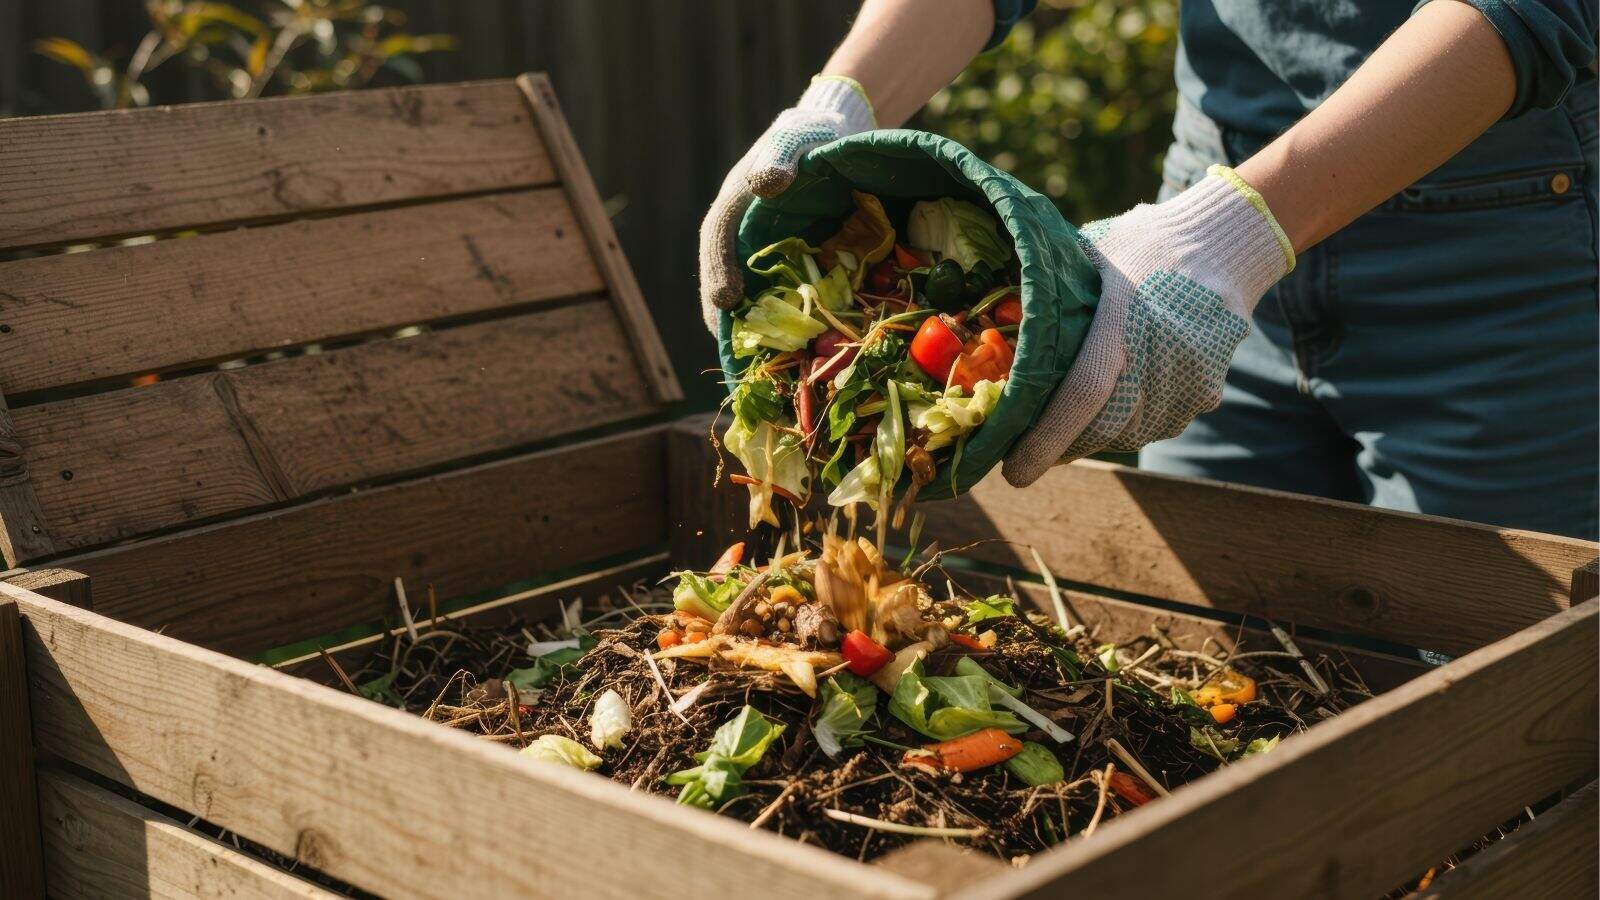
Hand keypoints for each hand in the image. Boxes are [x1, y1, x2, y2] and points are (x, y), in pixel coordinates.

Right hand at [698, 76, 874, 334]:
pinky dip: (779, 311)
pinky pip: (775, 285)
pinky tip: (796, 337)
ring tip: (757, 354)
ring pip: (746, 283)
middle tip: (730, 346)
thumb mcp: (797, 136)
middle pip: (722, 270)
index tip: (724, 301)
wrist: (835, 130)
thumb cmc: (813, 130)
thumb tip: (766, 184)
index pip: (717, 236)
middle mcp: (742, 226)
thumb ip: (780, 155)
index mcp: (737, 199)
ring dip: (748, 318)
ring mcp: (760, 242)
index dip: (718, 269)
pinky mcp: (784, 253)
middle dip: (723, 310)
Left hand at [1002, 166, 1294, 485]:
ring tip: (1067, 418)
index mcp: (1125, 314)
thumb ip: (1048, 295)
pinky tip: (1113, 398)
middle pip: (1103, 426)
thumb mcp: (1086, 254)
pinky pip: (1155, 425)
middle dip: (1059, 445)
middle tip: (1026, 449)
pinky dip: (1127, 423)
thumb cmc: (1138, 245)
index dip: (1047, 439)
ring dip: (1093, 435)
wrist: (1221, 242)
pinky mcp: (1206, 392)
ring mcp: (1191, 377)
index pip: (1084, 392)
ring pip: (1129, 434)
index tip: (1013, 473)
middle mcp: (1164, 351)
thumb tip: (987, 331)